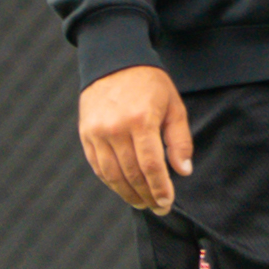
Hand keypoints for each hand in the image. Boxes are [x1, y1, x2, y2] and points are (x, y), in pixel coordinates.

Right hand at [78, 66, 193, 213]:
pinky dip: (111, 181)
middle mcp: (115, 128)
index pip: (151, 166)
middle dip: (146, 195)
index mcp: (141, 121)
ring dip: (128, 194)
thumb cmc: (149, 84)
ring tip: (142, 203)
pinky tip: (123, 188)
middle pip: (131, 174)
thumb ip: (179, 139)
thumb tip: (183, 171)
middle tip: (158, 208)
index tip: (166, 202)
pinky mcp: (86, 133)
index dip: (160, 188)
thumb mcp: (173, 105)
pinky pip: (98, 166)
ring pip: (112, 175)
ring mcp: (97, 132)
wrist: (114, 60)